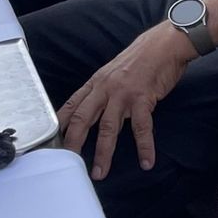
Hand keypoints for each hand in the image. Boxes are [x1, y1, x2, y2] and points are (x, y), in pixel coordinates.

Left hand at [56, 22, 196, 179]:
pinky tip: (147, 162)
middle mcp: (105, 89)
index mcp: (96, 83)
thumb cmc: (142, 58)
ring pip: (108, 128)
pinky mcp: (143, 98)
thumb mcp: (114, 71)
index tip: (52, 142)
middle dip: (74, 143)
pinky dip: (145, 146)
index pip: (71, 105)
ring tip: (100, 172)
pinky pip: (142, 127)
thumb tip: (95, 108)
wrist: (165, 44)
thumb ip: (103, 90)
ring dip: (104, 153)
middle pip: (83, 119)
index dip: (60, 124)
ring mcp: (123, 94)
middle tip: (69, 162)